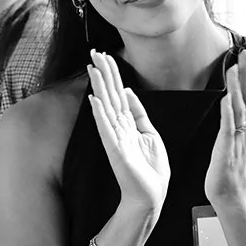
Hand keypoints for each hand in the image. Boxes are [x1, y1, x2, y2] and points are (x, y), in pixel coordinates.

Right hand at [86, 50, 169, 218]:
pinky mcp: (115, 150)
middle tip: (94, 51)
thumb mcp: (150, 133)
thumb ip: (138, 113)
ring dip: (99, 86)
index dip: (112, 73)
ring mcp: (115, 138)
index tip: (104, 55)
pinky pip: (106, 128)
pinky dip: (100, 113)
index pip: (118, 93)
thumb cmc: (150, 168)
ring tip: (93, 67)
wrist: (152, 194)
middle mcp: (118, 127)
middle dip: (103, 73)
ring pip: (106, 106)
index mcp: (128, 123)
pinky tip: (95, 99)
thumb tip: (128, 91)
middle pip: (110, 94)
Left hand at [203, 48, 245, 213]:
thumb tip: (231, 100)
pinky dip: (229, 111)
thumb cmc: (230, 166)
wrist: (233, 192)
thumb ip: (235, 118)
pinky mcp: (228, 147)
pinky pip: (229, 126)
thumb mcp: (234, 137)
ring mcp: (238, 136)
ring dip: (238, 84)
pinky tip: (227, 97)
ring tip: (236, 65)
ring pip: (240, 105)